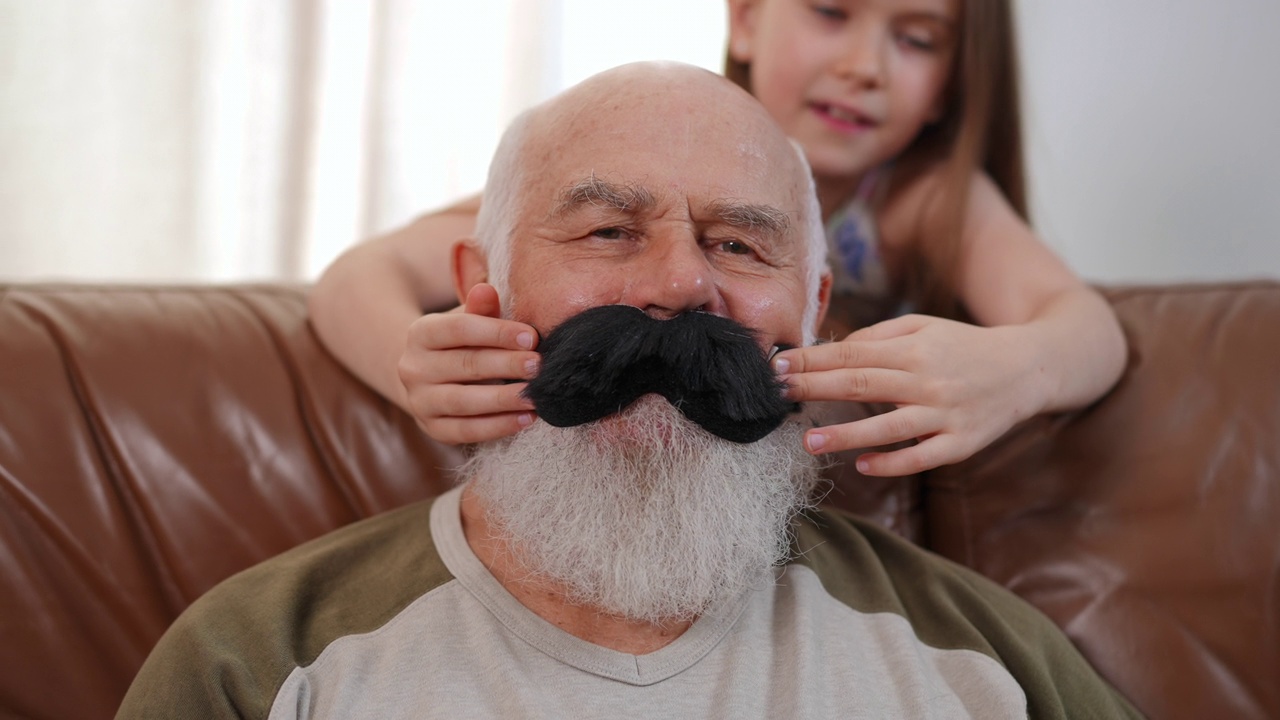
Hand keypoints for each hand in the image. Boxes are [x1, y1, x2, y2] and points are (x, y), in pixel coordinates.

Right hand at [398, 283, 540, 443]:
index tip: (532, 337)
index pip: (460, 329)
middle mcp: (413, 367)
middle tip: (539, 367)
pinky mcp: (432, 429)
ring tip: (536, 396)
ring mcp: (419, 401)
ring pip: (464, 402)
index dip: (497, 333)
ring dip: (504, 400)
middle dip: (506, 365)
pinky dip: (498, 426)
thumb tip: (487, 289)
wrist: (431, 376)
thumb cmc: (461, 342)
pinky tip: (526, 419)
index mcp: (421, 333)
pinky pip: (466, 431)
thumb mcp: (468, 319)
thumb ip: (480, 308)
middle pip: (465, 365)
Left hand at [774, 314, 1045, 475]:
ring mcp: (945, 415)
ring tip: (808, 441)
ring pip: (888, 427)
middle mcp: (927, 380)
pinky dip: (891, 463)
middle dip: (815, 388)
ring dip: (846, 435)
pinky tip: (862, 465)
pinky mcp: (961, 444)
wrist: (1029, 368)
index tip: (778, 366)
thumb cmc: (965, 346)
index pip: (852, 354)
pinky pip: (921, 457)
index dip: (813, 360)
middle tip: (777, 393)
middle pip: (861, 384)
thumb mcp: (924, 327)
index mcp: (914, 349)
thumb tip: (834, 349)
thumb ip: (878, 335)